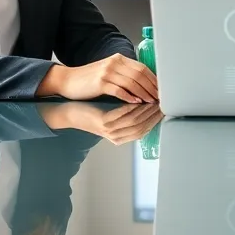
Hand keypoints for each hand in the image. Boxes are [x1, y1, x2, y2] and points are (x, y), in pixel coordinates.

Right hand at [39, 54, 158, 102]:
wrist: (68, 81)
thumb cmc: (90, 80)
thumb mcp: (109, 72)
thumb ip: (125, 74)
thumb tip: (145, 85)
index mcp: (119, 59)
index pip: (143, 68)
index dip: (154, 80)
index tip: (162, 91)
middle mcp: (115, 62)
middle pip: (140, 74)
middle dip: (152, 88)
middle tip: (160, 99)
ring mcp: (107, 72)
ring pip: (132, 82)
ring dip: (144, 93)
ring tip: (151, 103)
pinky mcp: (100, 82)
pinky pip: (119, 90)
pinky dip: (130, 97)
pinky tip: (136, 103)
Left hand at [41, 102, 162, 144]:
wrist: (70, 112)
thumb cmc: (93, 111)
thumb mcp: (112, 115)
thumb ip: (128, 114)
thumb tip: (148, 102)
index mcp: (120, 137)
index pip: (144, 130)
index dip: (155, 118)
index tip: (163, 106)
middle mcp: (116, 137)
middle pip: (142, 127)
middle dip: (153, 113)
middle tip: (162, 100)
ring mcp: (110, 131)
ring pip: (134, 121)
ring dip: (146, 109)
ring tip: (153, 97)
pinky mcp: (103, 123)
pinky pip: (122, 115)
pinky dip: (133, 106)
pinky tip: (138, 97)